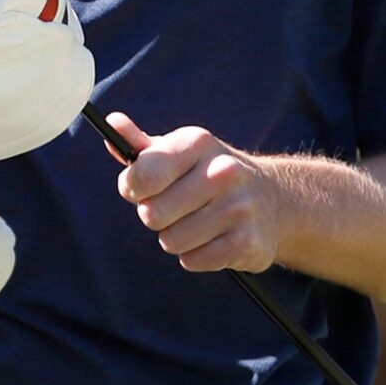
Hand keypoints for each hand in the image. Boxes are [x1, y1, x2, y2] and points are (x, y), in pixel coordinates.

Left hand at [104, 112, 286, 273]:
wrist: (272, 199)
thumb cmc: (208, 174)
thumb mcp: (179, 153)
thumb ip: (142, 145)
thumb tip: (112, 124)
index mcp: (199, 143)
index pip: (143, 175)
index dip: (132, 188)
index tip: (141, 189)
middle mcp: (223, 171)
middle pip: (152, 214)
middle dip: (155, 217)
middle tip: (175, 209)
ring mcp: (238, 207)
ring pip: (171, 241)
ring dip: (176, 239)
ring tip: (196, 224)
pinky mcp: (247, 242)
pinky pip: (193, 261)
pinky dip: (195, 256)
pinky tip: (212, 239)